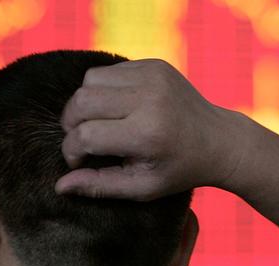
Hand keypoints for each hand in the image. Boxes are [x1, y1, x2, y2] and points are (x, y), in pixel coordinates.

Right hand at [55, 59, 241, 200]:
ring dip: (84, 105)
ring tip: (99, 125)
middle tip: (82, 142)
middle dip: (71, 124)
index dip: (72, 151)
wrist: (219, 141)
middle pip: (81, 102)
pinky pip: (108, 71)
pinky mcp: (154, 64)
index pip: (86, 135)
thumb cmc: (178, 170)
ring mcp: (153, 76)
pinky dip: (102, 90)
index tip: (79, 162)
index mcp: (147, 133)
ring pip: (89, 81)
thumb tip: (60, 185)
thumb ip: (100, 186)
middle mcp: (149, 99)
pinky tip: (117, 110)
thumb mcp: (142, 187)